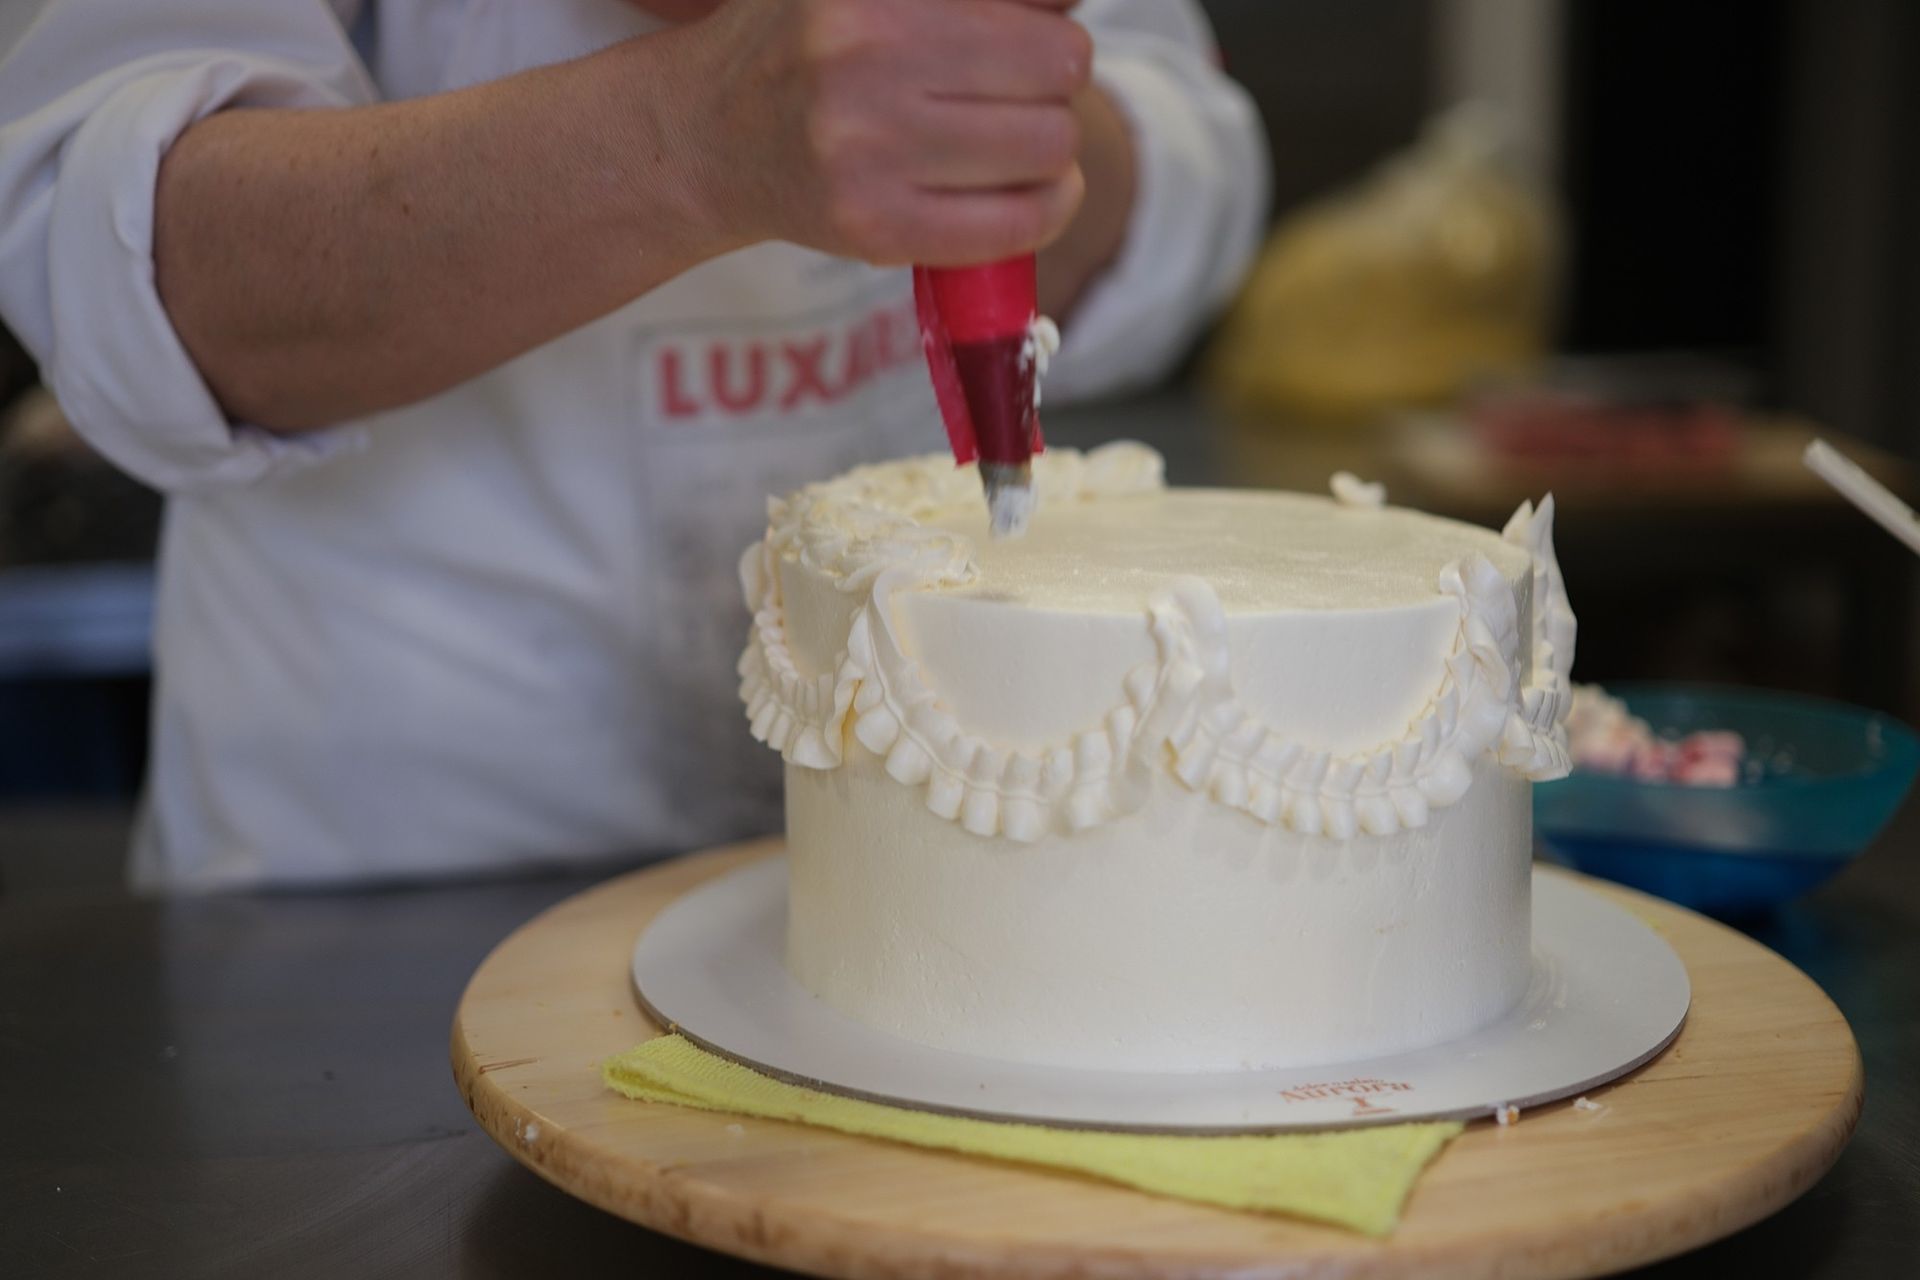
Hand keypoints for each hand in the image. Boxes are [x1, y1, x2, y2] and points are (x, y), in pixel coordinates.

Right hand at [677, 0, 1092, 265]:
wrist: (707, 136)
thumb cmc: (804, 48)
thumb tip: (1066, 12)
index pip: (1039, 17)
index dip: (1050, 38)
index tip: (1028, 54)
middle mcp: (864, 59)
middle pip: (1056, 74)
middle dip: (1055, 92)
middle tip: (1020, 104)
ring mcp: (866, 151)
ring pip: (1047, 150)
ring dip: (1053, 154)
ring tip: (1021, 150)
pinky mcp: (871, 229)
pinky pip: (1013, 226)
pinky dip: (1045, 212)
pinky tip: (1033, 195)